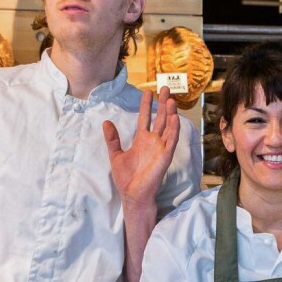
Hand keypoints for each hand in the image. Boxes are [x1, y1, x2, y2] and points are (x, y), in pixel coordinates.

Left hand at [105, 86, 180, 207]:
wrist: (132, 193)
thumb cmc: (126, 178)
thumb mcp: (115, 155)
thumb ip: (112, 139)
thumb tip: (106, 122)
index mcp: (142, 140)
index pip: (145, 118)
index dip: (146, 105)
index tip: (148, 92)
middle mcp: (153, 141)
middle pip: (160, 118)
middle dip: (163, 103)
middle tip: (165, 88)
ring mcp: (161, 147)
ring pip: (168, 126)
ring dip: (170, 113)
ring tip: (171, 99)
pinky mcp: (166, 155)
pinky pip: (172, 140)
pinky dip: (174, 128)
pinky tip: (175, 117)